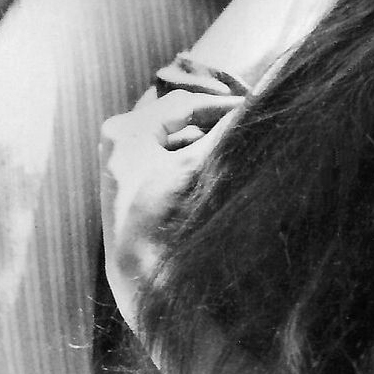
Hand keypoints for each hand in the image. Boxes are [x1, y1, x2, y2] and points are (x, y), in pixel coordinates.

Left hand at [100, 89, 244, 328]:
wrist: (140, 271)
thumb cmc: (164, 215)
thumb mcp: (196, 166)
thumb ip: (224, 131)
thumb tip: (256, 102)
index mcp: (126, 130)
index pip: (182, 103)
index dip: (220, 103)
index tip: (251, 104)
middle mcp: (116, 138)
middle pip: (174, 115)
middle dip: (210, 115)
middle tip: (244, 114)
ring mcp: (118, 158)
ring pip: (170, 132)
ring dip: (200, 132)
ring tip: (232, 134)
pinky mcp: (126, 176)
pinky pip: (162, 150)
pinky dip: (186, 149)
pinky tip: (211, 155)